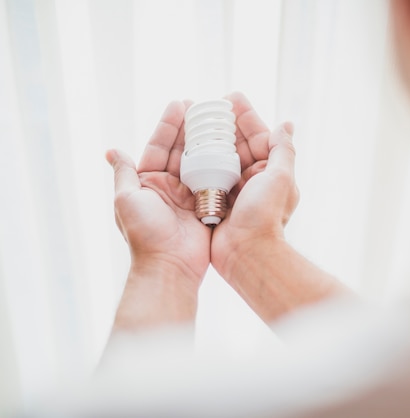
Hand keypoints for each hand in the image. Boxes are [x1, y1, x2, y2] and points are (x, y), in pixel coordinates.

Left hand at [106, 101, 211, 288]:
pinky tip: (231, 146)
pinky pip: (216, 179)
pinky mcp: (208, 206)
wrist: (170, 265)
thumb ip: (124, 173)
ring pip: (200, 162)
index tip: (180, 104)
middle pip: (182, 151)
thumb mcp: (127, 199)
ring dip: (208, 142)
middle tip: (203, 106)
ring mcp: (190, 196)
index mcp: (149, 182)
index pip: (159, 146)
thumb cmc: (145, 234)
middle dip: (191, 128)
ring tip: (218, 121)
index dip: (169, 125)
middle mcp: (170, 186)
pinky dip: (223, 163)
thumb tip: (111, 150)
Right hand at [211, 92, 298, 278]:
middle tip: (208, 104)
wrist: (247, 253)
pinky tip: (185, 146)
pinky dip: (197, 160)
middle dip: (223, 123)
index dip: (245, 116)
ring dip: (208, 139)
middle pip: (236, 144)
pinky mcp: (215, 201)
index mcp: (269, 171)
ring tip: (193, 119)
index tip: (231, 97)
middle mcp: (252, 179)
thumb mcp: (281, 178)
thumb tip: (286, 124)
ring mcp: (233, 190)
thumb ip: (283, 150)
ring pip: (219, 157)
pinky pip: (205, 175)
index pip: (258, 136)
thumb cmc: (266, 216)